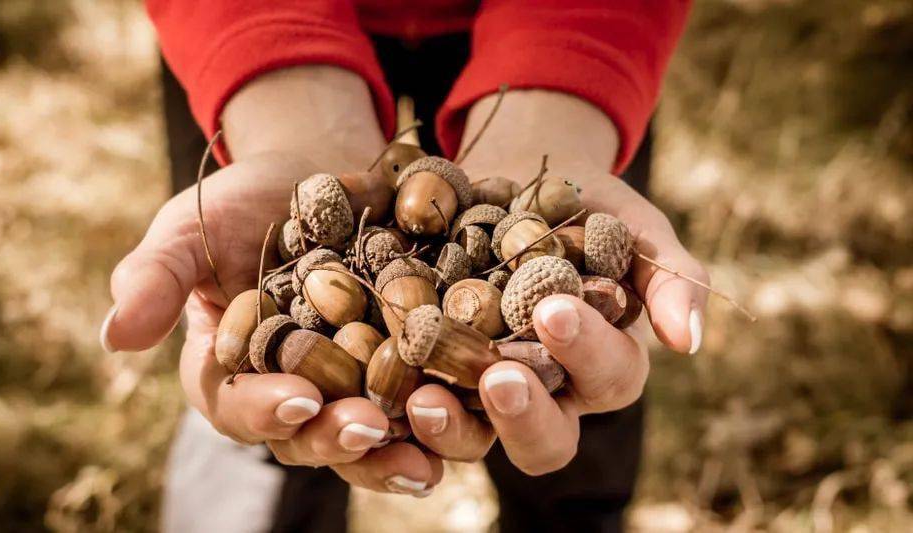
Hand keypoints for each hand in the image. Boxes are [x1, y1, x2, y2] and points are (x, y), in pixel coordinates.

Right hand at [101, 66, 441, 495]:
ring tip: (427, 457)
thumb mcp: (190, 229)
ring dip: (399, 449)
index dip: (265, 409)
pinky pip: (427, 400)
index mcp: (231, 373)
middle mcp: (292, 392)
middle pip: (311, 434)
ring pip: (373, 435)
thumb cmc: (240, 203)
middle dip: (339, 437)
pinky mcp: (405, 365)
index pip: (238, 406)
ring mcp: (352, 384)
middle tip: (369, 430)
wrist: (317, 171)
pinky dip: (450, 411)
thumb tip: (113, 337)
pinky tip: (477, 414)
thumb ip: (155, 278)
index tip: (297, 398)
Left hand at [402, 89, 709, 474]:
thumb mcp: (626, 220)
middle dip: (525, 414)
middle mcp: (543, 392)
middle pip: (547, 439)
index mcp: (599, 362)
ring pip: (474, 442)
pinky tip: (378, 389)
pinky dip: (396, 410)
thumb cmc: (577, 200)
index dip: (589, 354)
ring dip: (453, 429)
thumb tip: (688, 343)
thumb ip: (666, 273)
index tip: (556, 309)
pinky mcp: (423, 377)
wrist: (498, 175)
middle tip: (500, 377)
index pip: (610, 379)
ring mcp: (478, 392)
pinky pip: (411, 411)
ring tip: (425, 398)